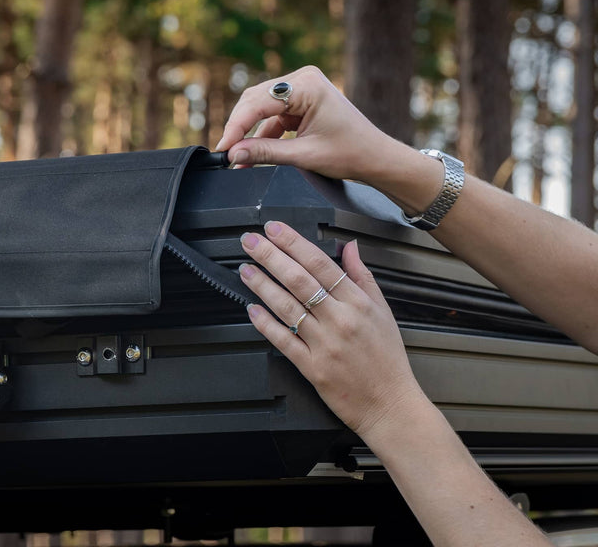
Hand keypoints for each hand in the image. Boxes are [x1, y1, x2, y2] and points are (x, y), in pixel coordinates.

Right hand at [215, 66, 395, 181]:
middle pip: (256, 101)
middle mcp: (303, 79)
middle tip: (226, 154)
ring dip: (249, 133)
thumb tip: (234, 154)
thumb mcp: (303, 156)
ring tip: (237, 158)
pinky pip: (273, 116)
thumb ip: (265, 153)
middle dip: (240, 128)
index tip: (223, 148)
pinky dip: (263, 135)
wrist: (375, 157)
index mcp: (307, 85)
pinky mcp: (301, 102)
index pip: (258, 102)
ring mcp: (302, 88)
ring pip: (261, 109)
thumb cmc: (350, 153)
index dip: (237, 126)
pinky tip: (252, 154)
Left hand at [239, 220, 426, 438]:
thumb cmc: (387, 359)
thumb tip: (350, 246)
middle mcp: (340, 320)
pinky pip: (284, 341)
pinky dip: (266, 324)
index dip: (294, 243)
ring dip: (262, 285)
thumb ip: (363, 276)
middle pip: (299, 280)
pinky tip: (251, 309)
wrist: (390, 406)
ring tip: (245, 269)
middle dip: (270, 256)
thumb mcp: (383, 311)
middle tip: (249, 241)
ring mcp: (324, 344)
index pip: (320, 263)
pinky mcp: (312, 367)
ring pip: (287, 307)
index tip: (274, 229)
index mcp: (358, 303)